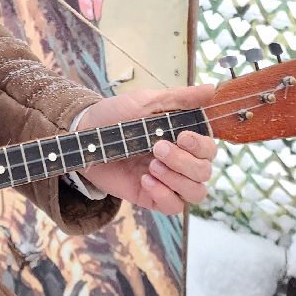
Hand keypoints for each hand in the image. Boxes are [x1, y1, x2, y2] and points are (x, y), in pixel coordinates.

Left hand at [73, 87, 217, 213]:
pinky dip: (165, 195)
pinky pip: (174, 207)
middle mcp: (180, 161)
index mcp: (183, 139)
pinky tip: (146, 180)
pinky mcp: (152, 196)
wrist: (84, 135)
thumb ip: (180, 98)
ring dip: (177, 179)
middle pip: (204, 172)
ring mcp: (167, 180)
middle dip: (184, 161)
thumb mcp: (146, 101)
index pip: (209, 149)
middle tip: (156, 147)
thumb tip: (212, 88)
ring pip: (195, 192)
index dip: (201, 146)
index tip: (181, 136)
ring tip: (151, 165)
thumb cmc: (115, 115)